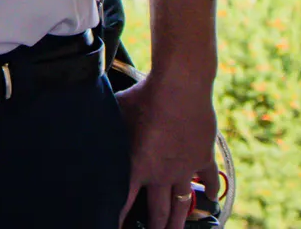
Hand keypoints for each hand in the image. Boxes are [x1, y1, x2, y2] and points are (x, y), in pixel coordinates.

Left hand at [115, 73, 215, 228]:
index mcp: (137, 167)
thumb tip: (89, 122)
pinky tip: (211, 198)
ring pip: (182, 203)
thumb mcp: (117, 112)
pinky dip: (211, 189)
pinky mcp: (203, 156)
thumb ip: (108, 127)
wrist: (180, 86)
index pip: (124, 203)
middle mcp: (162, 174)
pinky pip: (209, 179)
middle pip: (158, 212)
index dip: (119, 221)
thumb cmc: (144, 96)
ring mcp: (185, 168)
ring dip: (178, 220)